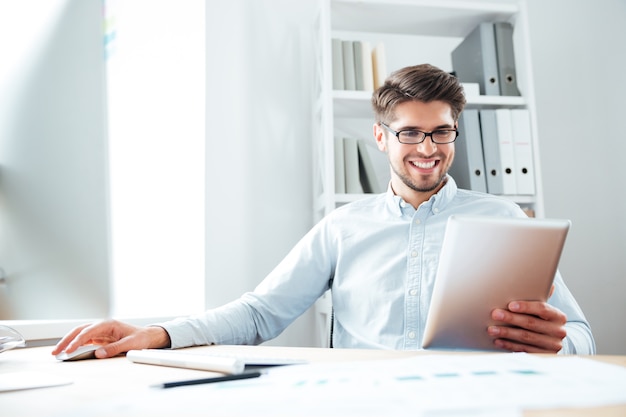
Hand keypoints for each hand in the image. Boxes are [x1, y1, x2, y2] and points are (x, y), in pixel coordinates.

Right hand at [51, 319, 170, 358]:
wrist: (147, 336)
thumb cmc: (140, 337)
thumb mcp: (130, 344)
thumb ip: (114, 348)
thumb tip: (98, 353)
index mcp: (108, 324)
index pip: (88, 332)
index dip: (77, 341)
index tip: (69, 350)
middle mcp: (102, 326)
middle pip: (79, 331)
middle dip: (66, 340)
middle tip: (56, 351)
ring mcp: (100, 331)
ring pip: (80, 334)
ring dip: (68, 342)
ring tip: (57, 352)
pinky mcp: (100, 338)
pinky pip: (84, 340)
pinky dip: (75, 345)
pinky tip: (68, 351)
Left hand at [487, 299, 567, 353]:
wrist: (551, 340)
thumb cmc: (541, 319)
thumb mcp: (543, 308)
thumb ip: (540, 295)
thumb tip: (541, 276)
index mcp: (558, 316)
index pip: (542, 309)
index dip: (526, 307)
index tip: (510, 305)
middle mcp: (558, 331)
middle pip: (531, 324)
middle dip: (511, 319)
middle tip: (495, 314)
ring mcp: (552, 345)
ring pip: (526, 338)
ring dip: (506, 333)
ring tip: (491, 329)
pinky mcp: (543, 355)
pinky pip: (524, 350)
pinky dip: (509, 345)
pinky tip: (498, 341)